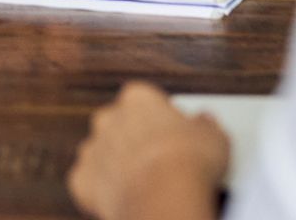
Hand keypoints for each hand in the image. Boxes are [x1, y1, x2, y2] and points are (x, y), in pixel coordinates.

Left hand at [66, 82, 228, 219]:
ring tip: (144, 184)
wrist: (164, 197)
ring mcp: (92, 148)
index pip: (145, 101)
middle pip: (119, 125)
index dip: (161, 120)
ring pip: (102, 153)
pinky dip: (102, 191)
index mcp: (137, 98)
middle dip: (134, 140)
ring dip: (117, 165)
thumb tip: (206, 122)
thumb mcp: (213, 136)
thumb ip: (205, 124)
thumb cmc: (188, 163)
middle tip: (159, 162)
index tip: (175, 136)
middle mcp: (108, 118)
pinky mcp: (82, 179)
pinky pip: (89, 183)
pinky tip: (124, 197)